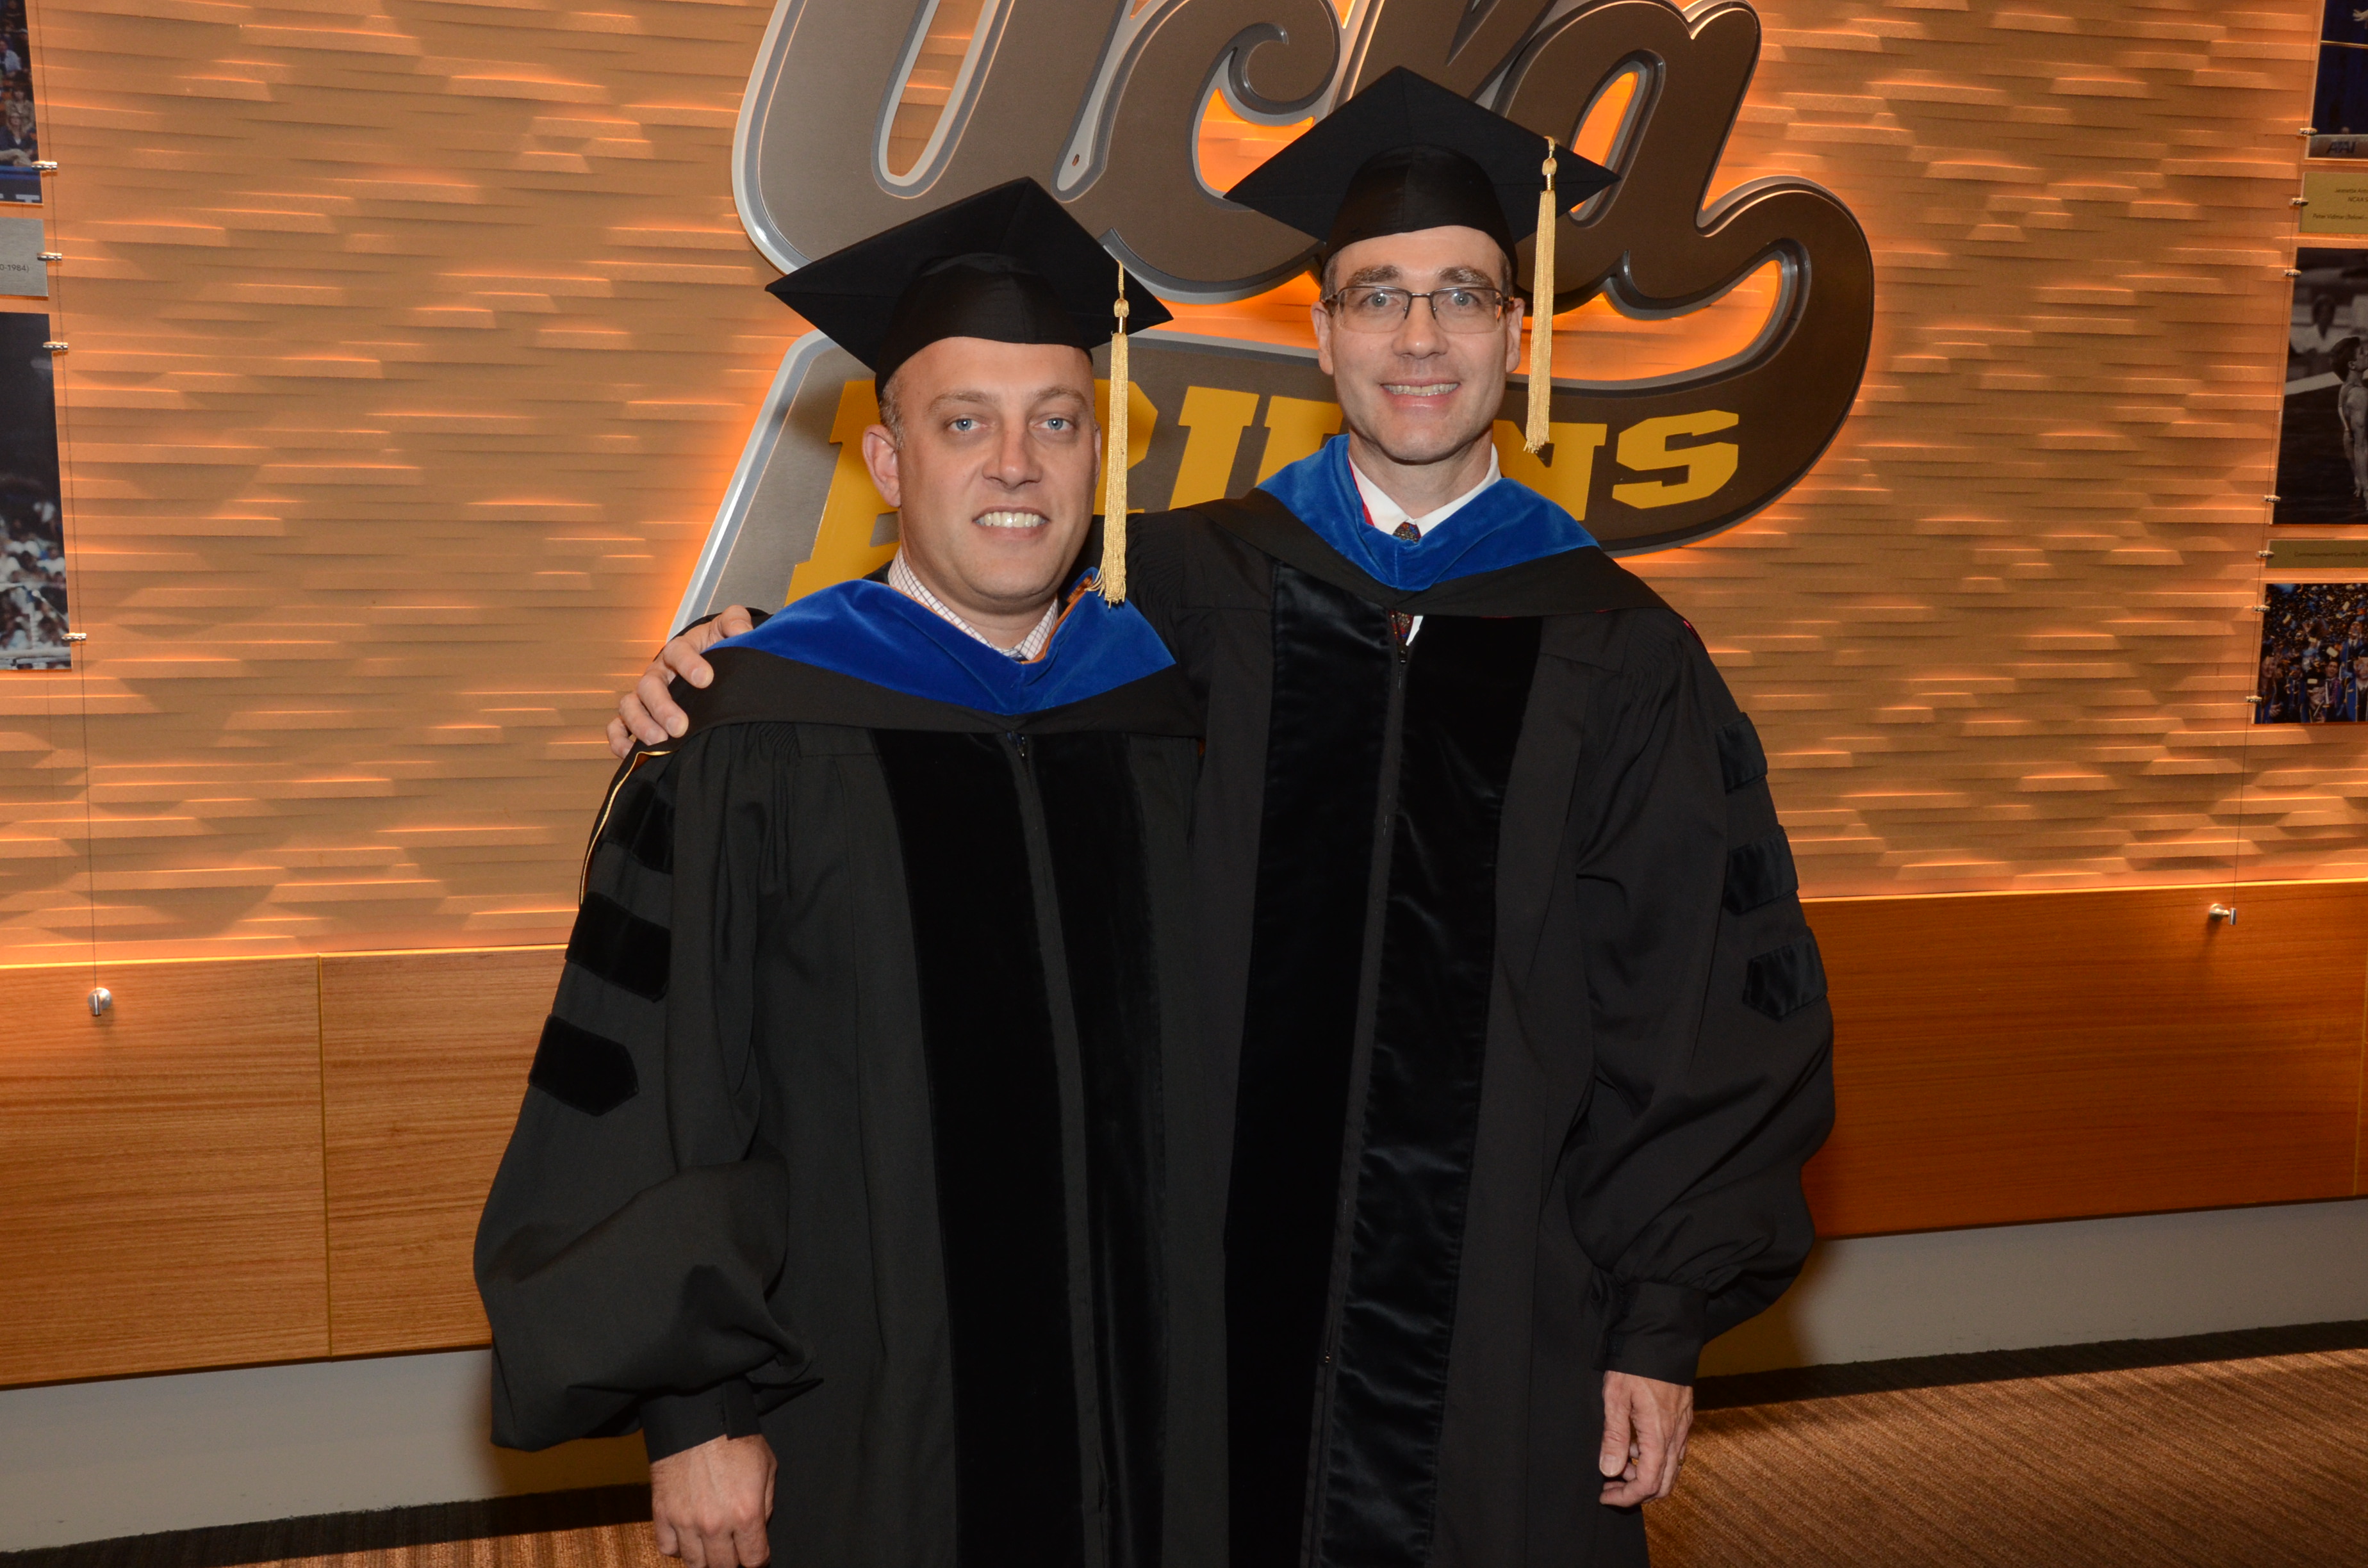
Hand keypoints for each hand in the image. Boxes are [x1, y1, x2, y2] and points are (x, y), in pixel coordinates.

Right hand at [608, 605, 755, 757]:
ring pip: (630, 706)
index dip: (689, 665)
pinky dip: (619, 740)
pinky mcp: (637, 715)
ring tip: (660, 742)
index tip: (706, 680)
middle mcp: (657, 673)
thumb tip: (742, 632)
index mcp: (678, 651)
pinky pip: (618, 727)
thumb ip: (735, 623)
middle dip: (663, 707)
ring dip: (641, 725)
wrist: (707, 662)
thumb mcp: (727, 630)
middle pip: (649, 686)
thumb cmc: (715, 647)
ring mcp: (644, 695)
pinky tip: (633, 753)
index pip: (678, 653)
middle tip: (680, 726)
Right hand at [650, 1432, 776, 1567]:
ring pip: (695, 1564)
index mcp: (746, 1514)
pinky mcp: (662, 1514)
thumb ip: (766, 1503)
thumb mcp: (767, 1466)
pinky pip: (668, 1549)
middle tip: (733, 1546)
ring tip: (711, 1544)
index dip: (757, 1558)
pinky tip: (688, 1534)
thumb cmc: (736, 1438)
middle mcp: (715, 1525)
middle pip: (723, 1567)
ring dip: (705, 1557)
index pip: (754, 1560)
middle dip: (731, 1560)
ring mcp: (686, 1522)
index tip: (755, 1552)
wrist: (698, 1418)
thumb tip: (758, 1529)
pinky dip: (678, 1547)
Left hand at [1598, 1370, 1692, 1506]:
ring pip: (1671, 1469)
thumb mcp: (1616, 1398)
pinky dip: (1656, 1459)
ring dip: (1646, 1475)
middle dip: (1637, 1492)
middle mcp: (1676, 1436)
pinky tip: (1635, 1446)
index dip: (1627, 1496)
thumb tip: (1610, 1470)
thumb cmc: (1635, 1365)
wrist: (1662, 1337)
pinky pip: (1674, 1452)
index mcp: (1659, 1435)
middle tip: (1611, 1485)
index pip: (1648, 1483)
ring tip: (1619, 1463)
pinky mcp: (1683, 1419)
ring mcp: (1682, 1428)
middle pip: (1664, 1484)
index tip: (1605, 1495)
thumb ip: (1614, 1436)